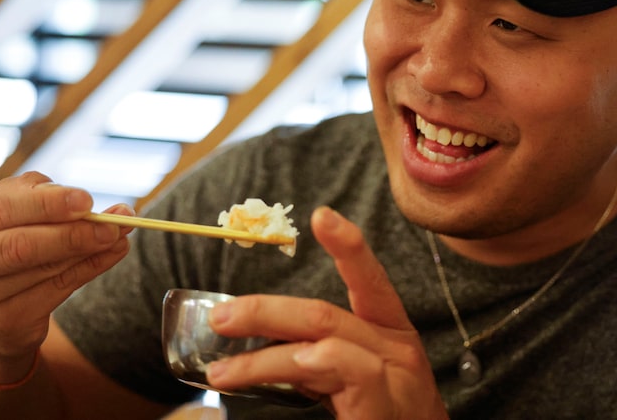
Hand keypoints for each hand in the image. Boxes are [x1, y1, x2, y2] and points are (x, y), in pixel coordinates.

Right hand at [0, 172, 131, 382]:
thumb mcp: (6, 211)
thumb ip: (35, 194)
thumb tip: (79, 198)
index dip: (45, 204)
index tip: (86, 200)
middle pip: (19, 245)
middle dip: (72, 232)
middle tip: (112, 222)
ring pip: (43, 268)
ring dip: (90, 248)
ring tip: (119, 232)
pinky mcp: (3, 323)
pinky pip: (59, 290)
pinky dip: (92, 268)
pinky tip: (114, 252)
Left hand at [205, 206, 448, 419]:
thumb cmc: (386, 414)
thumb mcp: (355, 380)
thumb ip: (318, 358)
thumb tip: (255, 348)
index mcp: (389, 333)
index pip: (370, 282)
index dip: (348, 247)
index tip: (321, 216)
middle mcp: (397, 349)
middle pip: (326, 315)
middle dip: (265, 312)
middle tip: (220, 318)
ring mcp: (396, 380)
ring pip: (326, 343)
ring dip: (265, 357)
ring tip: (222, 374)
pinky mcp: (385, 409)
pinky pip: (354, 374)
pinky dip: (319, 363)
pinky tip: (297, 364)